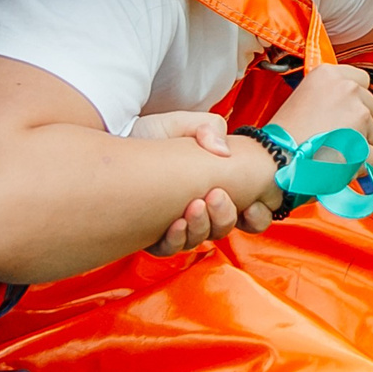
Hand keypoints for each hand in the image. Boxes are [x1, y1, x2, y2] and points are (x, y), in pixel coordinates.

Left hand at [130, 113, 270, 253]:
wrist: (116, 140)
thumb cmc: (155, 134)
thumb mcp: (183, 123)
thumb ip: (208, 128)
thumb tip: (222, 151)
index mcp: (218, 187)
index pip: (249, 214)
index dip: (257, 216)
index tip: (254, 205)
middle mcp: (202, 209)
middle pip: (226, 228)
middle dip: (226, 216)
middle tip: (216, 195)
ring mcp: (179, 222)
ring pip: (201, 238)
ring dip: (201, 225)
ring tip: (194, 204)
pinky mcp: (153, 232)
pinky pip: (171, 248)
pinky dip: (177, 238)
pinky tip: (175, 222)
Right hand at [267, 63, 372, 168]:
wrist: (275, 158)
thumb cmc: (284, 136)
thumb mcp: (303, 99)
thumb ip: (328, 96)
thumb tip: (346, 108)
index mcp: (329, 74)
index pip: (361, 80)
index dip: (355, 99)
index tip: (347, 111)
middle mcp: (347, 88)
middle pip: (371, 107)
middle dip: (361, 124)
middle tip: (338, 136)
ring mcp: (358, 112)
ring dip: (361, 145)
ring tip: (334, 152)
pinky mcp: (364, 139)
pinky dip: (362, 165)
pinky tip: (341, 166)